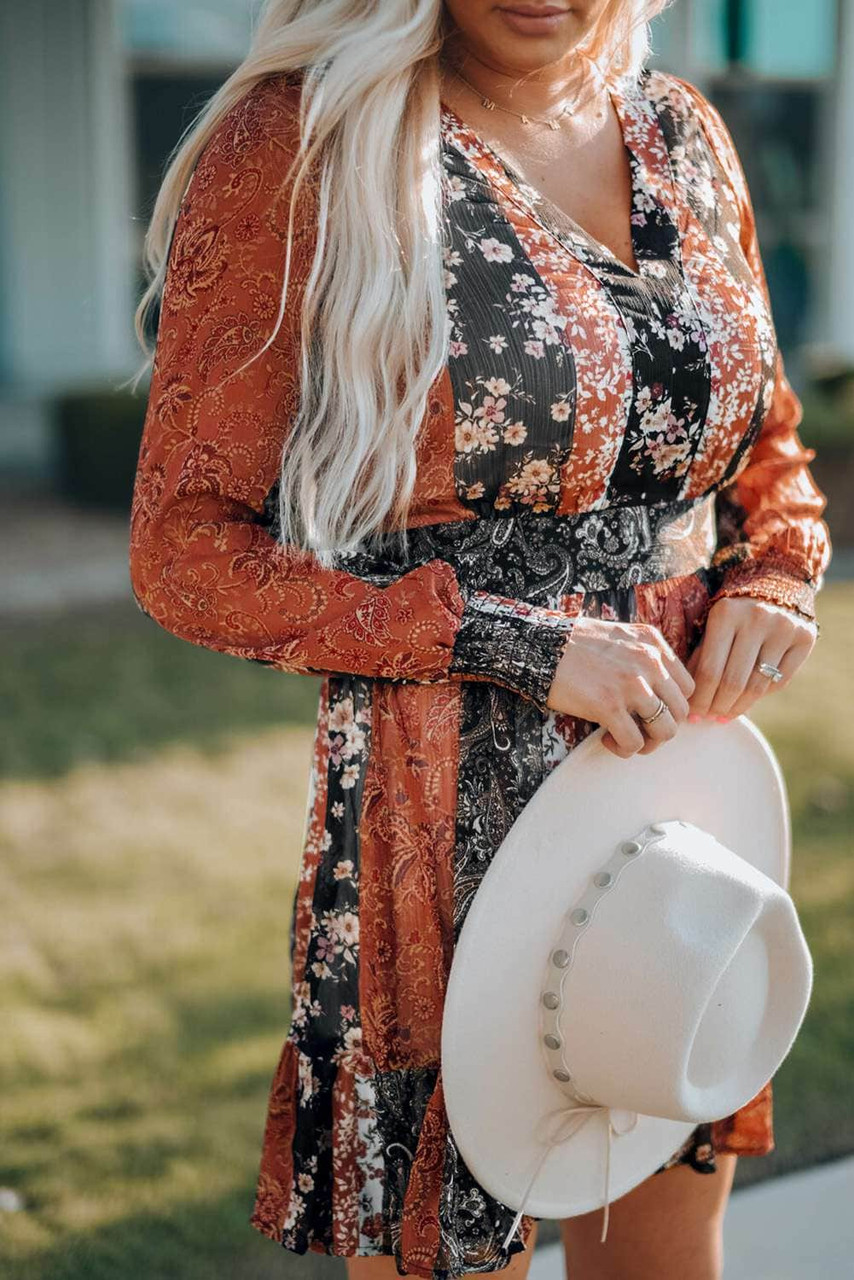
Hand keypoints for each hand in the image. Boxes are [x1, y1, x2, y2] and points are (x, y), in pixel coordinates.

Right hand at [546, 616, 694, 757]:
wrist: (539, 645)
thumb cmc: (573, 644)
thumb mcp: (620, 637)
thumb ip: (643, 657)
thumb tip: (656, 694)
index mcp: (653, 643)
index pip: (686, 686)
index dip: (671, 706)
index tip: (651, 713)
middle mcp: (649, 661)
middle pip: (680, 711)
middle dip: (661, 728)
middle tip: (639, 731)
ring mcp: (631, 684)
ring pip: (665, 731)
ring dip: (646, 743)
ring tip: (624, 738)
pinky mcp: (609, 706)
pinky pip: (634, 743)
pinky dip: (623, 748)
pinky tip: (605, 738)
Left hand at [685, 596, 816, 719]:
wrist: (774, 583)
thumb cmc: (733, 613)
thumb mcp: (711, 625)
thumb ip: (701, 657)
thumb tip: (693, 703)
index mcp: (725, 614)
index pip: (709, 671)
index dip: (700, 699)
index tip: (693, 713)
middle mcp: (756, 619)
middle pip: (733, 682)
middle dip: (717, 707)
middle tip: (709, 718)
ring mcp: (784, 628)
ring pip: (757, 686)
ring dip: (738, 707)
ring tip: (724, 715)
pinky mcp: (805, 637)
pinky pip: (780, 681)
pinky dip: (761, 696)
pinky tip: (747, 699)